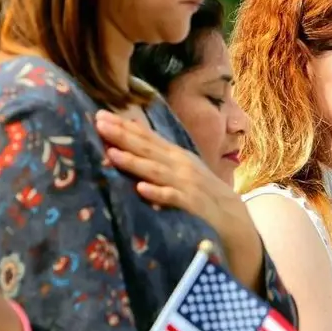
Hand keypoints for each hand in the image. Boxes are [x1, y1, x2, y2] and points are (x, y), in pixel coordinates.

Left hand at [94, 110, 262, 289]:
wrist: (232, 216)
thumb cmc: (201, 191)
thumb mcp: (180, 167)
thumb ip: (158, 153)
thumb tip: (132, 133)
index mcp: (175, 155)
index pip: (146, 136)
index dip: (124, 125)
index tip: (99, 114)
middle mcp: (179, 165)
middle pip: (147, 148)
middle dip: (123, 136)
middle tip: (99, 123)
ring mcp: (186, 184)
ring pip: (156, 171)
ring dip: (134, 162)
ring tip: (112, 153)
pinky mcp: (192, 205)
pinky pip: (172, 199)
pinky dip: (157, 194)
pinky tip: (141, 190)